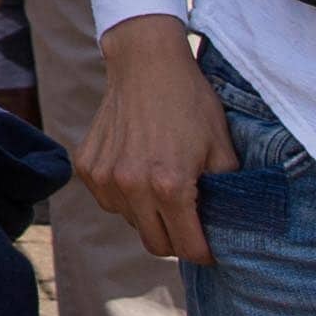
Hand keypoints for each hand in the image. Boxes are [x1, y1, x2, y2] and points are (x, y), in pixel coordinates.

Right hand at [82, 12, 235, 265]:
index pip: (188, 248)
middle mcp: (131, 185)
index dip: (205, 252)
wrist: (147, 63)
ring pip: (130, 222)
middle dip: (176, 238)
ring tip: (161, 185)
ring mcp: (103, 177)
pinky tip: (137, 169)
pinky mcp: (86, 166)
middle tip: (189, 218)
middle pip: (156, 244)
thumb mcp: (222, 149)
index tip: (211, 245)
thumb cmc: (190, 103)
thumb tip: (229, 227)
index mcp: (169, 185)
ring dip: (148, 215)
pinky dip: (124, 195)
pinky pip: (108, 200)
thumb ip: (226, 195)